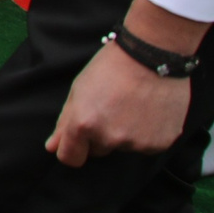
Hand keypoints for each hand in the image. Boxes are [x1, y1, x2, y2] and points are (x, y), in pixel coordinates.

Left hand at [46, 0, 208, 167]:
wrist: (152, 54)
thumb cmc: (111, 66)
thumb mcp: (79, 89)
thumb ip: (65, 122)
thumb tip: (53, 147)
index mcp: (84, 124)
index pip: (70, 158)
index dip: (72, 149)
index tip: (77, 140)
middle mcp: (110, 138)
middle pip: (98, 151)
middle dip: (100, 135)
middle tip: (111, 108)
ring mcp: (137, 143)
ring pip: (124, 147)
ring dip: (125, 133)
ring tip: (133, 105)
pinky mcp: (161, 143)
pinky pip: (147, 146)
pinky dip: (147, 133)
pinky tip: (149, 110)